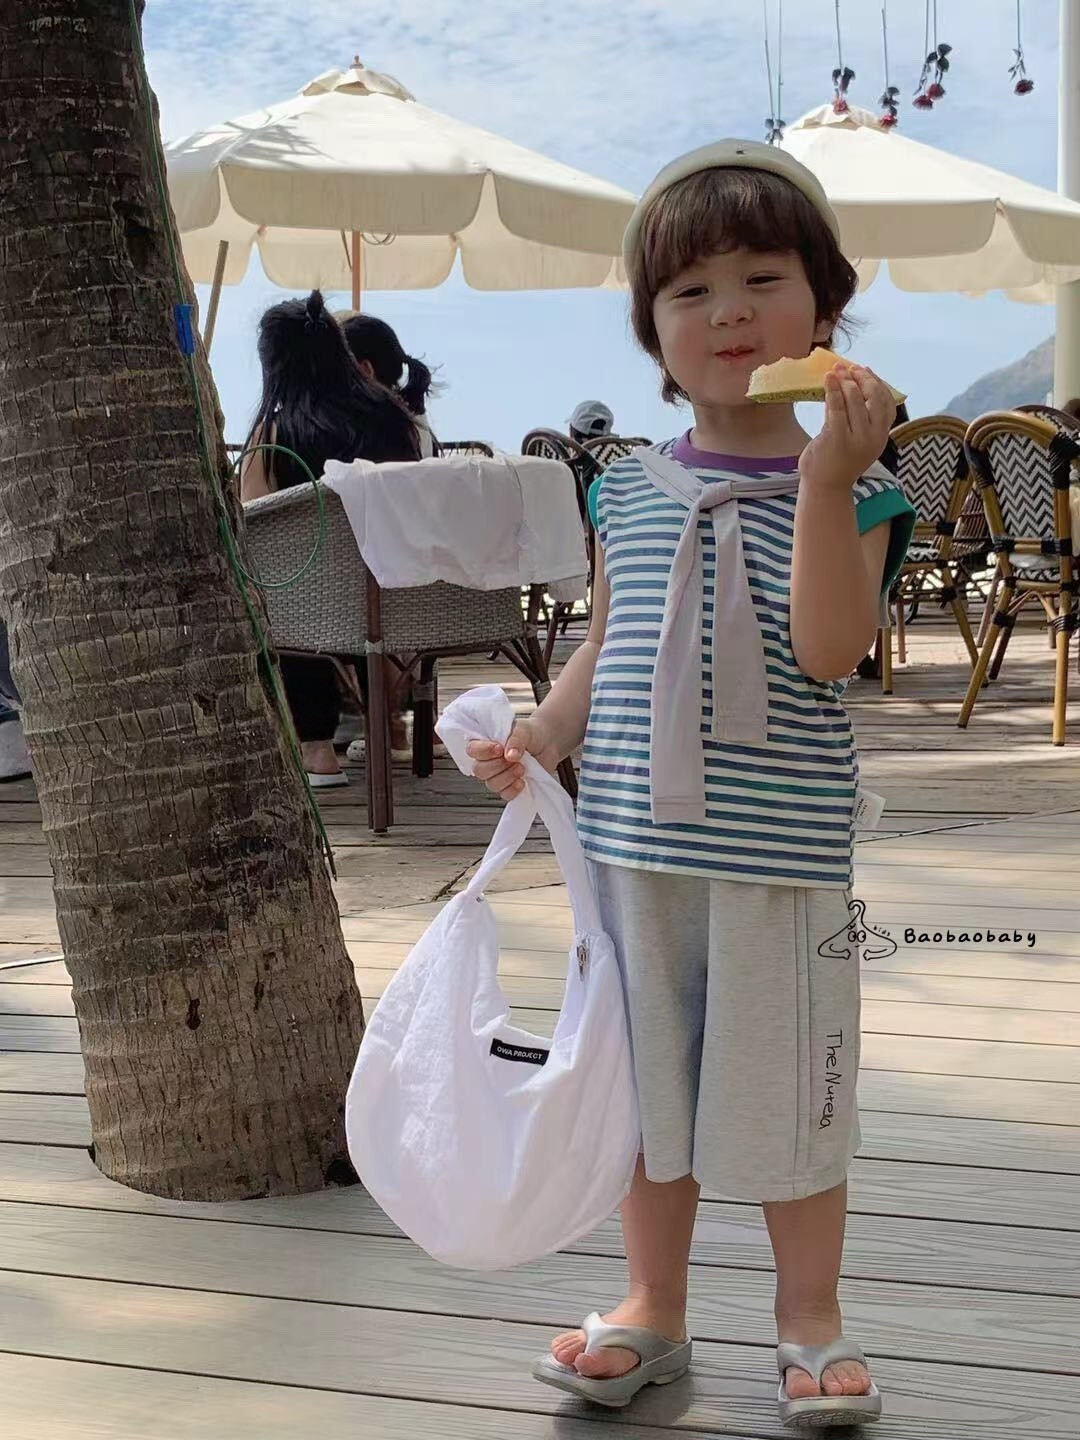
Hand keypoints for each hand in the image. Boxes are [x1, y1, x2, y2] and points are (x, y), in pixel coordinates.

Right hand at [465, 716, 559, 800]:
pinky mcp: (509, 787)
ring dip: (508, 777)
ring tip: (522, 767)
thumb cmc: (531, 734)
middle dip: (498, 766)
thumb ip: (515, 740)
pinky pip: (505, 795)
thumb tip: (510, 755)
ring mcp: (498, 775)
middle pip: (479, 771)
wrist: (547, 743)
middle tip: (514, 759)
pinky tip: (522, 781)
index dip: (484, 752)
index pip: (472, 750)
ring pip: (492, 784)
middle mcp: (488, 761)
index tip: (500, 749)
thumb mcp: (524, 731)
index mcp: (485, 743)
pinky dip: (514, 789)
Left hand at [799, 363, 895, 491]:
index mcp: (882, 436)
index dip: (878, 383)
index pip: (888, 403)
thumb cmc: (838, 463)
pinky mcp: (837, 439)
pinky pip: (837, 408)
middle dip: (862, 378)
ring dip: (846, 381)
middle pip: (874, 398)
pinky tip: (828, 379)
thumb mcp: (856, 440)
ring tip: (836, 371)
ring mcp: (856, 439)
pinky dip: (833, 390)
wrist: (825, 488)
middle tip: (849, 368)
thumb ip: (857, 418)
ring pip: (855, 400)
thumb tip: (851, 386)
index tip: (865, 371)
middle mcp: (873, 437)